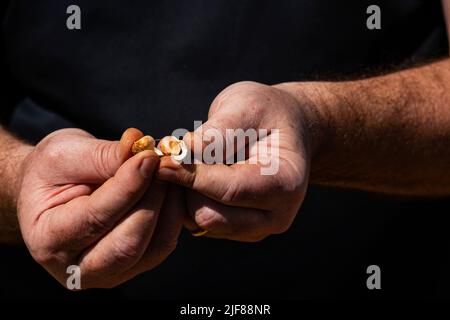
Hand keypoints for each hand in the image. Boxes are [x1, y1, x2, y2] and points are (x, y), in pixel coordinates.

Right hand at [17, 128, 182, 287]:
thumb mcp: (64, 154)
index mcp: (48, 240)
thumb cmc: (52, 171)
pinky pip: (164, 244)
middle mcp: (77, 268)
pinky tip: (171, 186)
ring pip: (154, 247)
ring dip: (169, 206)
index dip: (128, 187)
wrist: (50, 190)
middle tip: (164, 163)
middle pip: (128, 244)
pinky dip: (174, 213)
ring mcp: (109, 272)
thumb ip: (103, 157)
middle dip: (153, 199)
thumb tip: (146, 155)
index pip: (96, 218)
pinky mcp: (134, 265)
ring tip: (168, 171)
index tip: (149, 157)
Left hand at [158, 81, 314, 241]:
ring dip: (183, 192)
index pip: (230, 190)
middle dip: (187, 186)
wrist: (279, 126)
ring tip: (185, 159)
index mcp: (286, 184)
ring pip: (198, 222)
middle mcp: (274, 216)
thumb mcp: (246, 108)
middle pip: (210, 215)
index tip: (164, 160)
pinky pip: (196, 222)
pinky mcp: (233, 229)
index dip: (193, 175)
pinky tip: (189, 172)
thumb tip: (182, 153)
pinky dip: (185, 198)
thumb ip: (218, 132)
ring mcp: (254, 227)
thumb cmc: (265, 112)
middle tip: (173, 155)